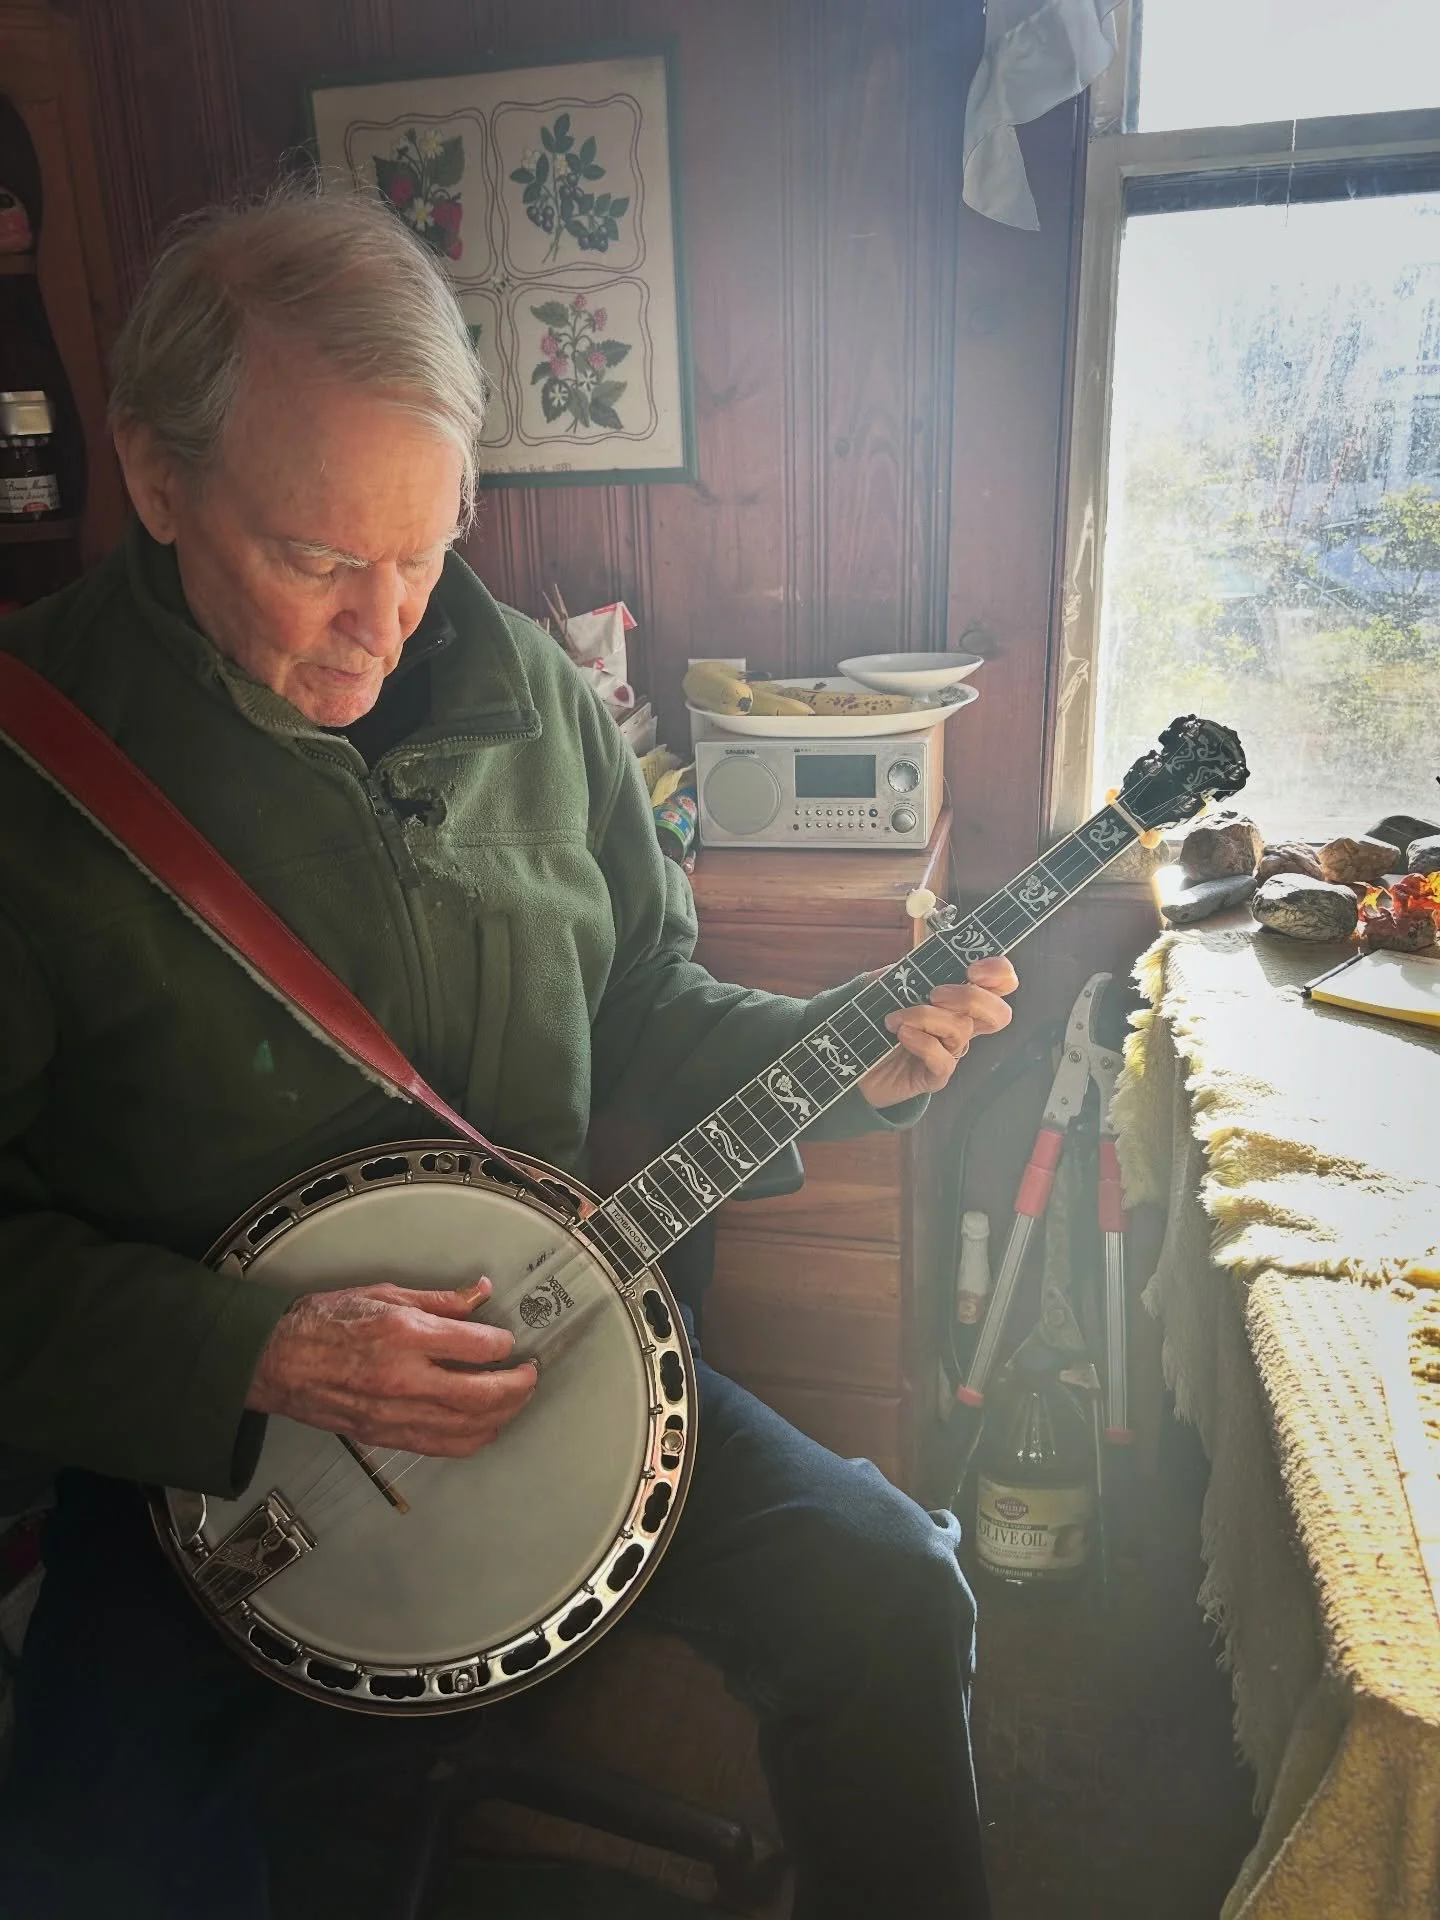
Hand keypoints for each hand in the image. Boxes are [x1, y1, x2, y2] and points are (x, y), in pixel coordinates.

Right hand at [246, 1278, 536, 1456]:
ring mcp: (394, 1413)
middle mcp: (404, 1378)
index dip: (504, 1344)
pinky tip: (484, 1426)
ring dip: (502, 1416)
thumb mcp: (384, 1293)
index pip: (478, 1346)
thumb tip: (479, 1294)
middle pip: (482, 1395)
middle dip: (518, 1387)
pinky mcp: (385, 1435)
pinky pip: (442, 1446)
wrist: (276, 1362)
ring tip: (515, 1400)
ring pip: (468, 1428)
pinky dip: (472, 1439)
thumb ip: (439, 1300)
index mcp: (404, 1335)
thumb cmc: (323, 1323)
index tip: (509, 1341)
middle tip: (530, 1374)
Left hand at [857, 956, 1017, 1108]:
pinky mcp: (935, 1076)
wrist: (850, 1059)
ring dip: (925, 1016)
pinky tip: (901, 1034)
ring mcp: (951, 1052)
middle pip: (999, 1013)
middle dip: (972, 998)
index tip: (972, 970)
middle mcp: (962, 1025)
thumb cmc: (874, 1018)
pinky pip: (942, 1059)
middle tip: (935, 994)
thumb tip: (923, 960)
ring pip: (961, 1030)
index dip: (998, 973)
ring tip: (894, 1019)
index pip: (1000, 984)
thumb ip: (909, 970)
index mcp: (958, 999)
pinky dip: (922, 1042)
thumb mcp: (889, 984)